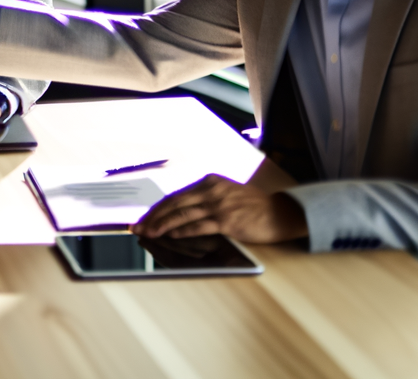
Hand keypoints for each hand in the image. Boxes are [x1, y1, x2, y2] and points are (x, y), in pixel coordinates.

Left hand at [131, 174, 308, 243]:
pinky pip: (198, 226)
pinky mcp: (227, 220)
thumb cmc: (253, 207)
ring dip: (162, 225)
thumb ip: (205, 199)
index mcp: (209, 182)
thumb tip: (178, 213)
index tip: (143, 217)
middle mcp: (212, 190)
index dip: (157, 208)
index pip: (176, 196)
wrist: (280, 213)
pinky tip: (171, 235)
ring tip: (148, 232)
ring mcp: (219, 204)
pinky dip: (182, 230)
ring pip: (182, 215)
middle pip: (174, 204)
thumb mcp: (227, 193)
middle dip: (153, 216)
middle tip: (137, 226)